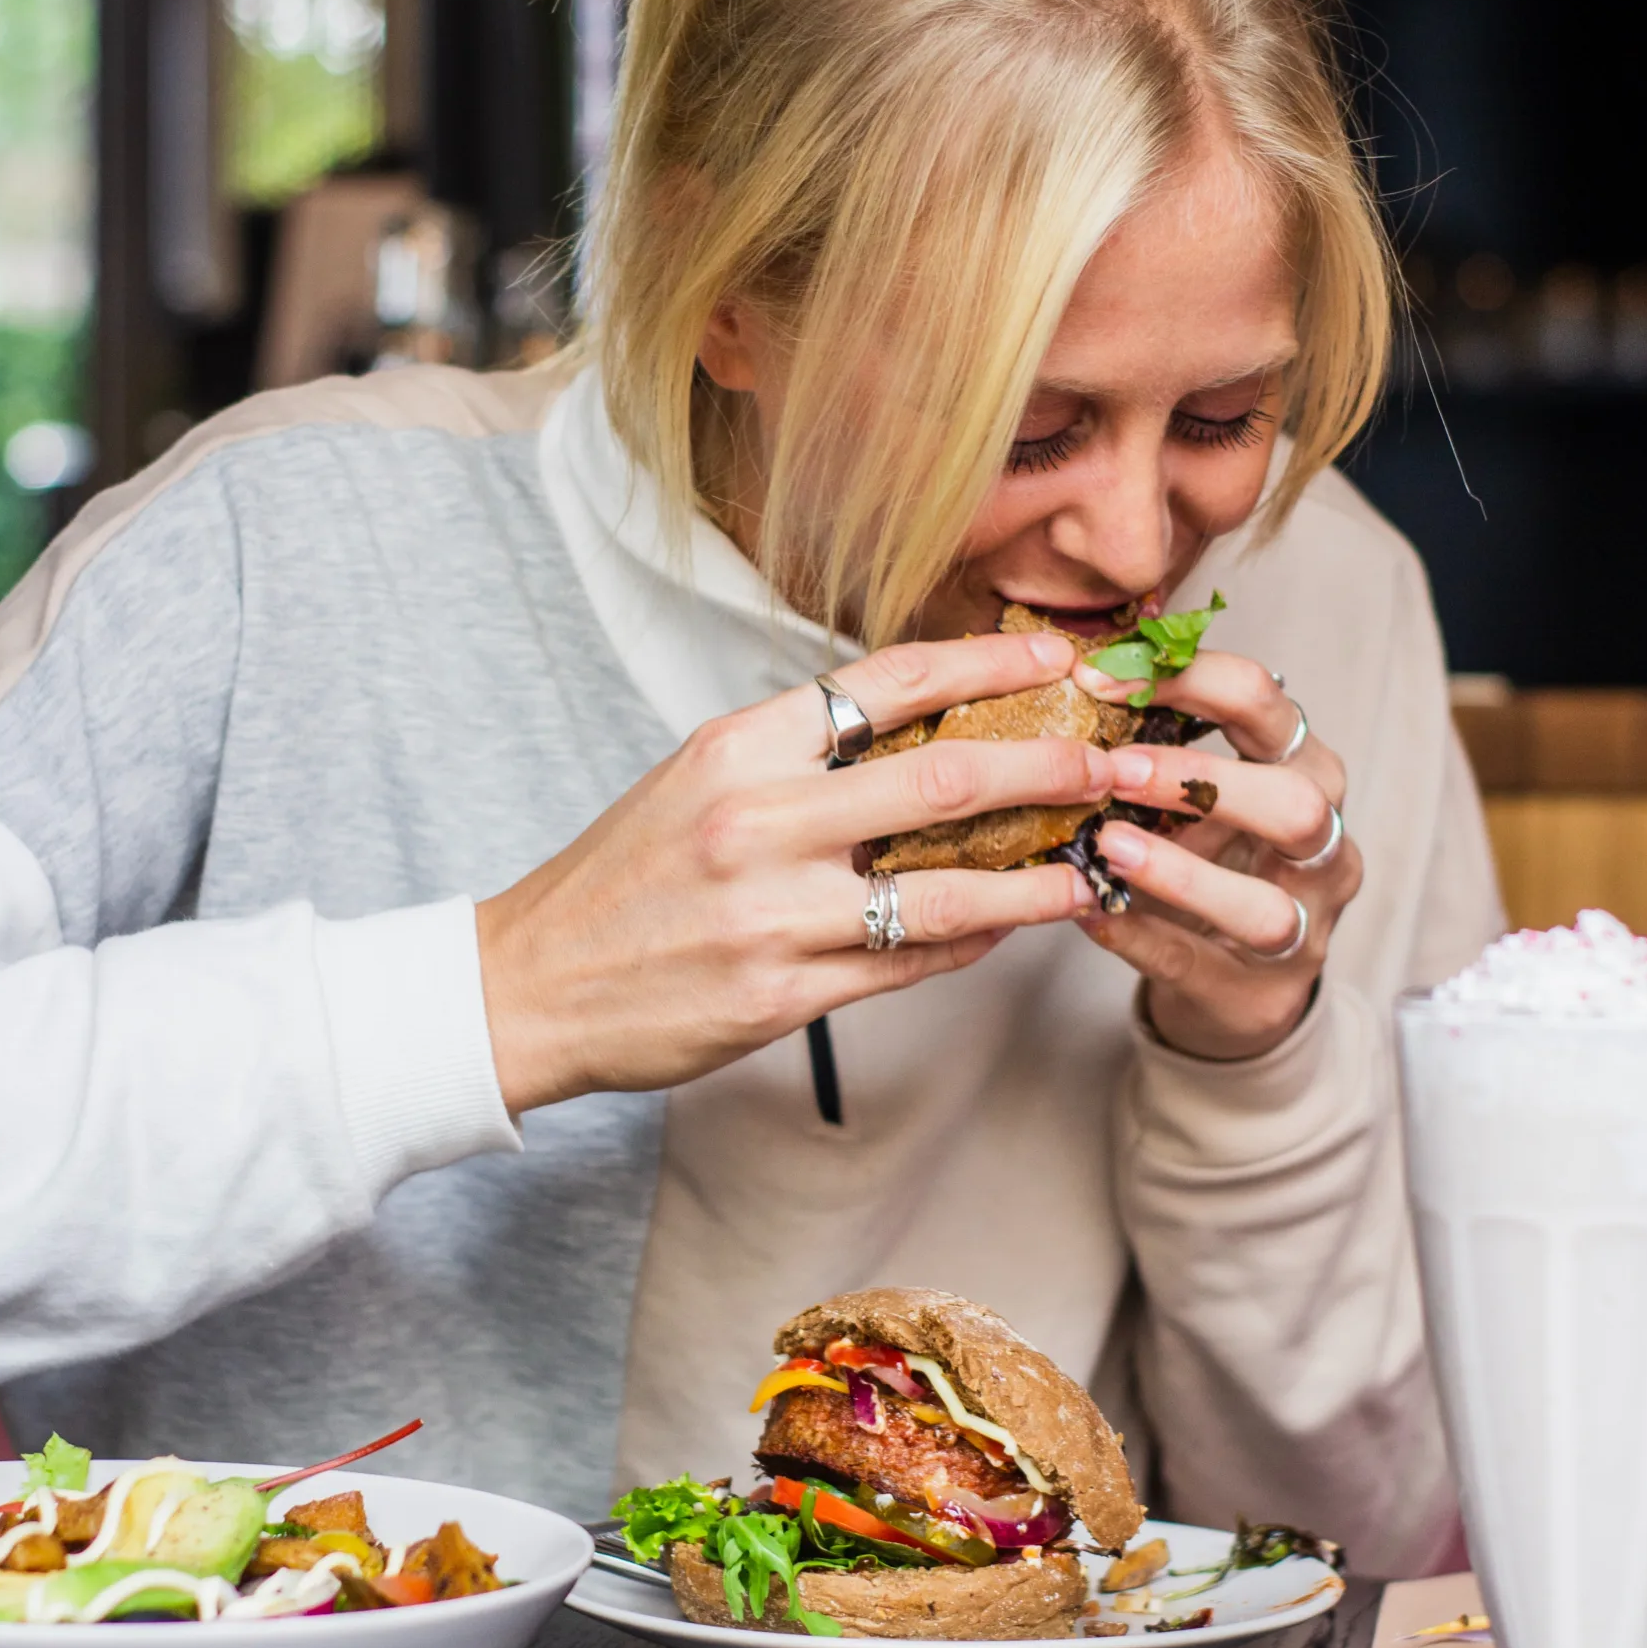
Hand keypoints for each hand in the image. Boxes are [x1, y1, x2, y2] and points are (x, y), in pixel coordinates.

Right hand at [477, 627, 1107, 1112]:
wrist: (529, 983)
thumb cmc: (621, 878)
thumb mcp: (696, 781)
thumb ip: (799, 755)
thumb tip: (918, 726)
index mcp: (740, 746)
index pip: (889, 680)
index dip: (988, 660)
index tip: (1059, 652)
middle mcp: (759, 819)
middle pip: (945, 778)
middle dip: (1050, 766)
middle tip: (1116, 762)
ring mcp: (774, 912)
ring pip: (947, 890)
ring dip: (1036, 878)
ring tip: (1091, 867)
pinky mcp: (782, 995)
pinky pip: (908, 963)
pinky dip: (972, 942)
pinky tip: (1010, 926)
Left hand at [1073, 651, 1360, 1062]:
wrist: (1231, 981)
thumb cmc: (1208, 860)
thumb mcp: (1193, 795)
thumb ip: (1154, 743)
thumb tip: (1073, 675)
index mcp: (1305, 770)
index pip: (1267, 704)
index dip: (1189, 679)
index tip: (1102, 678)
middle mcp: (1323, 847)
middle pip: (1297, 804)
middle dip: (1204, 780)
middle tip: (1116, 770)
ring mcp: (1304, 929)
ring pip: (1263, 906)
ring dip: (1180, 873)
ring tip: (1106, 845)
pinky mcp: (1260, 995)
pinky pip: (1198, 965)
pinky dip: (1139, 936)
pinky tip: (1088, 911)